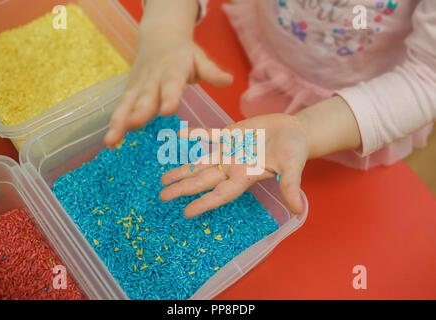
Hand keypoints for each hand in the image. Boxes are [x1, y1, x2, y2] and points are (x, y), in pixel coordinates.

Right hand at [104, 30, 232, 147]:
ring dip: (119, 122)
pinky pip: (120, 109)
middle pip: (145, 97)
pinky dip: (114, 124)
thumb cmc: (184, 54)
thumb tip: (229, 81)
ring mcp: (138, 86)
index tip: (167, 110)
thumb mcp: (199, 59)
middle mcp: (152, 79)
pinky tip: (109, 142)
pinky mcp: (129, 92)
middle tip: (134, 124)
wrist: (159, 38)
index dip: (169, 96)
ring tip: (111, 140)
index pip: (171, 84)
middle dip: (139, 112)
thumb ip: (212, 72)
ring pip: (127, 105)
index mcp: (172, 70)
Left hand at [160, 114, 309, 217]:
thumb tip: (298, 210)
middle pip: (204, 180)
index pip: (222, 193)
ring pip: (201, 162)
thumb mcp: (293, 167)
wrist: (293, 132)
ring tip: (163, 179)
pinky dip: (195, 135)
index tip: (186, 212)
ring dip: (183, 169)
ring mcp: (229, 152)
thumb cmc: (295, 151)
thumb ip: (290, 185)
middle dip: (184, 187)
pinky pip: (208, 135)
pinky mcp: (229, 135)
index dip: (205, 202)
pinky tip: (178, 134)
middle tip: (163, 196)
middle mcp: (233, 167)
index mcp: (245, 177)